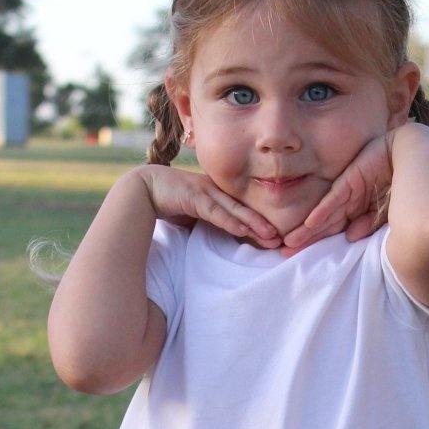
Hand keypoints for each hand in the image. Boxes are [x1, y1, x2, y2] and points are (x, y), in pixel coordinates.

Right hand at [134, 165, 282, 247]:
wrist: (144, 189)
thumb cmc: (170, 203)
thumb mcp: (196, 215)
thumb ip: (212, 223)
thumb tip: (227, 236)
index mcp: (219, 195)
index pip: (243, 212)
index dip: (260, 225)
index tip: (277, 239)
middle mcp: (216, 191)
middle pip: (246, 210)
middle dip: (264, 225)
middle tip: (284, 239)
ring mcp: (206, 192)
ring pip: (235, 210)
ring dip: (254, 223)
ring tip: (271, 235)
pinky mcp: (194, 196)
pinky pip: (215, 211)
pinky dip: (229, 221)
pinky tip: (243, 229)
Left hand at [279, 131, 394, 252]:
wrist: (406, 155)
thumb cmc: (400, 184)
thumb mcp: (386, 211)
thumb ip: (369, 224)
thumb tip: (350, 237)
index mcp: (357, 213)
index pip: (333, 232)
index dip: (318, 245)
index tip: (300, 258)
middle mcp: (349, 205)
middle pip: (323, 227)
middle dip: (305, 241)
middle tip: (285, 253)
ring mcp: (348, 194)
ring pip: (324, 217)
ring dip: (306, 231)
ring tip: (289, 243)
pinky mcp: (349, 182)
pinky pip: (333, 200)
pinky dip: (322, 212)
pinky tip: (309, 224)